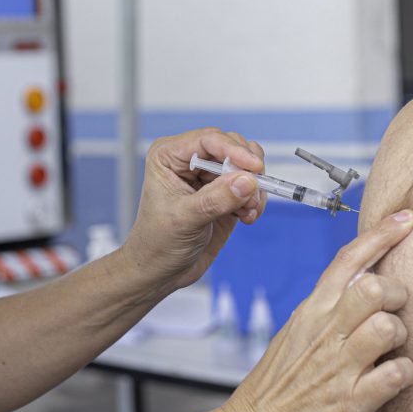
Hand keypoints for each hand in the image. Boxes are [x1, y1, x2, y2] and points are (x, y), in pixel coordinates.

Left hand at [121, 128, 266, 290]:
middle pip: (232, 148)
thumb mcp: (184, 220)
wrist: (161, 272)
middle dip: (247, 171)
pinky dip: (255, 199)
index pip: (209, 139)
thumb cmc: (157, 243)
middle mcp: (190, 160)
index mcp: (169, 156)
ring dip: (253, 188)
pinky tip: (246, 217)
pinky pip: (250, 185)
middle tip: (252, 196)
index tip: (254, 167)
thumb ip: (216, 199)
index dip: (234, 151)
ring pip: (245, 165)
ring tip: (248, 212)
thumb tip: (247, 181)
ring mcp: (209, 177)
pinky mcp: (224, 193)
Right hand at [215, 211, 412, 411]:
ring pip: (388, 327)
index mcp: (312, 310)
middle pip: (375, 287)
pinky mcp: (352, 401)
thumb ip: (328, 303)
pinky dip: (405, 373)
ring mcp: (339, 367)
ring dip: (401, 336)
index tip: (406, 219)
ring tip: (392, 347)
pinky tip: (394, 377)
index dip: (382, 234)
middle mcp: (325, 332)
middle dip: (398, 294)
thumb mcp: (297, 329)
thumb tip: (363, 274)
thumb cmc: (280, 380)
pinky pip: (397, 374)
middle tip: (396, 309)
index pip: (348, 259)